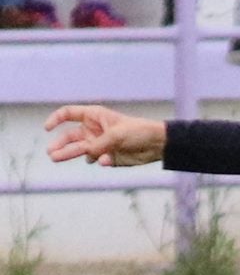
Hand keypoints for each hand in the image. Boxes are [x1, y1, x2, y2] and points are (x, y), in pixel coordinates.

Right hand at [45, 106, 168, 168]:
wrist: (158, 145)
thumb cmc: (138, 131)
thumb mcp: (116, 135)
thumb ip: (99, 144)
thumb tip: (87, 155)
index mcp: (94, 116)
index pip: (69, 113)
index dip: (56, 119)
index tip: (47, 128)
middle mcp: (94, 130)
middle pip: (70, 136)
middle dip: (60, 144)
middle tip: (51, 153)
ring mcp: (100, 144)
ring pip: (80, 150)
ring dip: (69, 154)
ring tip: (56, 158)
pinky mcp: (108, 157)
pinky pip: (98, 160)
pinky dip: (100, 161)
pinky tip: (105, 160)